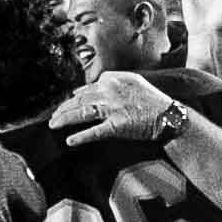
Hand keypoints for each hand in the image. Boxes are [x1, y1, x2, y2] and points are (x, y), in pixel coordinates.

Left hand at [49, 71, 177, 147]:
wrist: (170, 115)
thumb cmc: (152, 99)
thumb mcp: (133, 81)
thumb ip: (111, 80)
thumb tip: (85, 89)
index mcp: (113, 79)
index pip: (86, 89)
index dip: (73, 99)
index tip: (66, 105)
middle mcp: (110, 91)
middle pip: (79, 100)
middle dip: (63, 109)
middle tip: (52, 118)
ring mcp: (113, 108)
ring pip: (82, 113)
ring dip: (64, 119)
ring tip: (53, 126)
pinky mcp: (117, 126)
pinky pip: (94, 132)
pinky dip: (81, 137)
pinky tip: (70, 141)